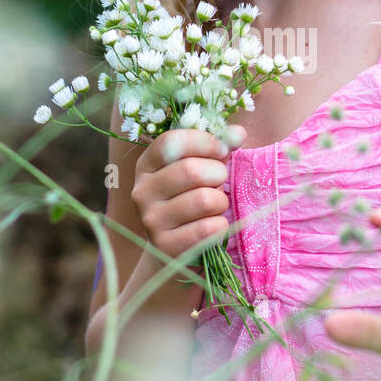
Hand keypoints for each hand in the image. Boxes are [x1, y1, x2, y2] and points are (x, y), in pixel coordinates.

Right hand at [131, 126, 244, 260]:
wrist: (176, 247)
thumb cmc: (191, 198)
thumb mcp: (199, 167)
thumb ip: (217, 147)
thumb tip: (238, 133)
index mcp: (147, 165)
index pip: (172, 142)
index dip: (204, 142)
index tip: (222, 150)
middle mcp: (142, 191)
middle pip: (190, 171)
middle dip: (218, 174)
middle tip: (220, 181)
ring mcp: (151, 220)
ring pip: (204, 200)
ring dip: (220, 201)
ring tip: (215, 205)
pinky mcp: (166, 246)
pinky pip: (208, 229)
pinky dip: (220, 225)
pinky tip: (212, 226)